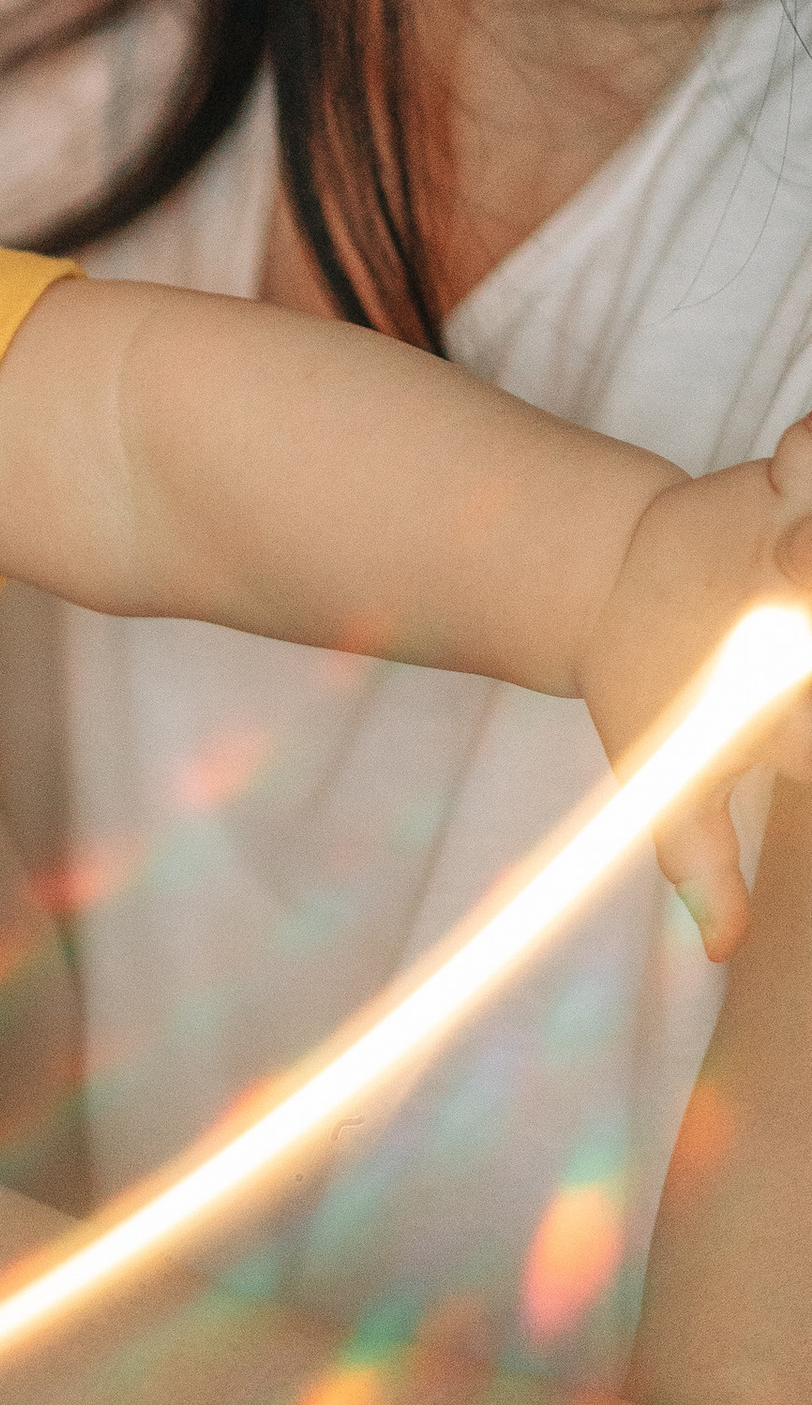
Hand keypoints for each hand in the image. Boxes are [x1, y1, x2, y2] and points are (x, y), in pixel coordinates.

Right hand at [579, 419, 811, 960]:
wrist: (613, 596)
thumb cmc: (658, 701)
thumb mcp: (671, 789)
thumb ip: (700, 862)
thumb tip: (721, 948)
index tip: (797, 696)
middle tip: (794, 586)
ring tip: (788, 549)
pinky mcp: (796, 488)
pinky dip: (808, 457)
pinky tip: (790, 468)